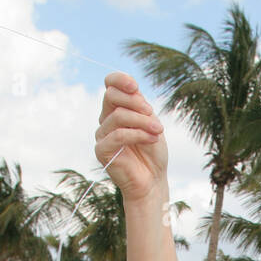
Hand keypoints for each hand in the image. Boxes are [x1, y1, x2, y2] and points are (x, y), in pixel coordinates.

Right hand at [96, 72, 167, 200]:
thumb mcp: (151, 124)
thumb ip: (140, 107)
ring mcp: (102, 134)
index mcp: (118, 108)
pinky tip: (152, 139)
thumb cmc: (153, 153)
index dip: (120, 80)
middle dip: (134, 101)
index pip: (110, 84)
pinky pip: (118, 135)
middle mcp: (107, 119)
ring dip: (142, 121)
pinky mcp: (102, 150)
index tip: (135, 87)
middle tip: (152, 113)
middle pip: (111, 96)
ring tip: (158, 131)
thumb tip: (133, 92)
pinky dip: (138, 135)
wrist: (153, 181)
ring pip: (118, 116)